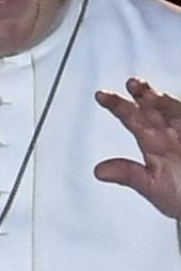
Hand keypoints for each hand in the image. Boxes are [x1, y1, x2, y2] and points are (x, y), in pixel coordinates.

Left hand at [94, 78, 180, 218]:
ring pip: (175, 110)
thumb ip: (128, 174)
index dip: (116, 105)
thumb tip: (98, 172)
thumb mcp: (153, 187)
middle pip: (154, 107)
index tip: (100, 95)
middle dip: (144, 95)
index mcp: (153, 141)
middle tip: (132, 84)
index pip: (131, 117)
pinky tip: (179, 103)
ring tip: (151, 96)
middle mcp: (170, 132)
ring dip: (164, 101)